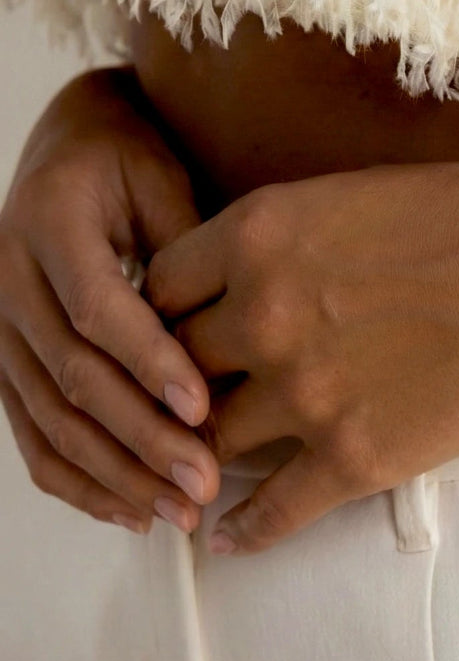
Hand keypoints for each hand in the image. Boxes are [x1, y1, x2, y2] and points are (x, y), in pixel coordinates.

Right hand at [0, 67, 221, 532]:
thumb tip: (233, 339)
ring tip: (179, 511)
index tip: (203, 405)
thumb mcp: (162, 183)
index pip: (97, 308)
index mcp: (49, 224)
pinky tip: (130, 512)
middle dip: (141, 438)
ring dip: (116, 475)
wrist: (71, 148)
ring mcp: (1, 329)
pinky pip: (32, 437)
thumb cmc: (131, 162)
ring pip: (51, 419)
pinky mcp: (9, 366)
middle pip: (73, 376)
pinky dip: (78, 482)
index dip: (149, 361)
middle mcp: (9, 280)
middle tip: (203, 480)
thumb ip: (189, 254)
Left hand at [143, 161, 458, 553]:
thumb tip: (244, 277)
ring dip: (200, 457)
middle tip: (178, 404)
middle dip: (173, 386)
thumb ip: (279, 239)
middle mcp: (262, 315)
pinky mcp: (353, 458)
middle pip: (171, 368)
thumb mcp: (348, 194)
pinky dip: (245, 531)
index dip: (161, 313)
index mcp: (257, 236)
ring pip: (209, 441)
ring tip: (189, 476)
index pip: (158, 287)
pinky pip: (273, 510)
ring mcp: (304, 394)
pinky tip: (227, 541)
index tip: (175, 332)